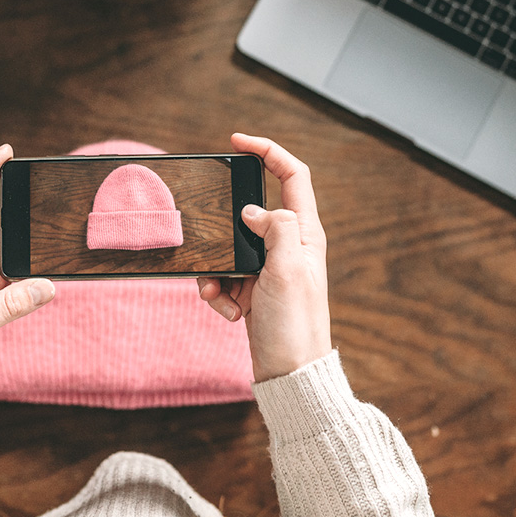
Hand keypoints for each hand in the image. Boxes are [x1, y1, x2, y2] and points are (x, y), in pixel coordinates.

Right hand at [197, 134, 331, 381]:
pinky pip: (223, 277)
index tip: (238, 141)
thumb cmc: (295, 324)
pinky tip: (228, 311)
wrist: (289, 376)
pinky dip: (218, 293)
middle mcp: (289, 246)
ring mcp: (269, 269)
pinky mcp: (253, 291)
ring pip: (229, 248)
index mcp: (305, 234)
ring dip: (216, 270)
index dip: (268, 151)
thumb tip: (252, 209)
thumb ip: (274, 228)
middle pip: (250, 212)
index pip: (292, 176)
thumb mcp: (287, 269)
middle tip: (210, 237)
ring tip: (219, 294)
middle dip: (224, 227)